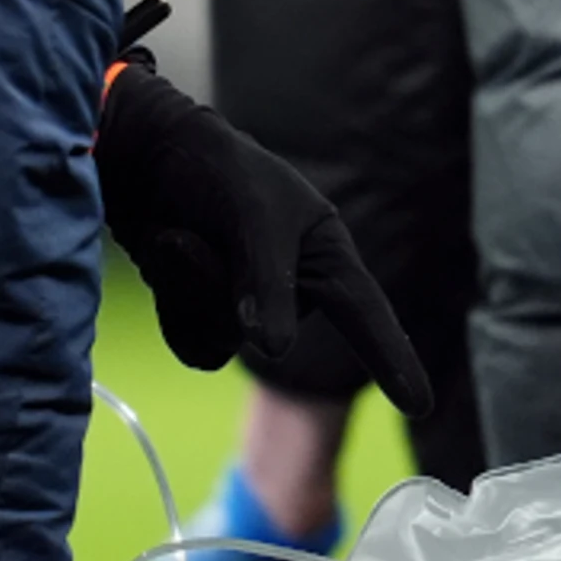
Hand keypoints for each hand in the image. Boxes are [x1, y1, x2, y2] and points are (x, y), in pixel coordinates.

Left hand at [93, 61, 433, 413]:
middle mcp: (292, 288)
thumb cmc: (213, 169)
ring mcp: (245, 308)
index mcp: (325, 253)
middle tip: (192, 233)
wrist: (141, 156)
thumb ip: (268, 282)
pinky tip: (165, 254)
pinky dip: (171, 301)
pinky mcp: (203, 316)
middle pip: (268, 334)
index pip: (366, 315)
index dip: (393, 358)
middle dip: (218, 285)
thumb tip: (273, 352)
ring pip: (224, 343)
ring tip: (178, 237)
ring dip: (189, 289)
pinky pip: (193, 345)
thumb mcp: (251, 215)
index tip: (419, 404)